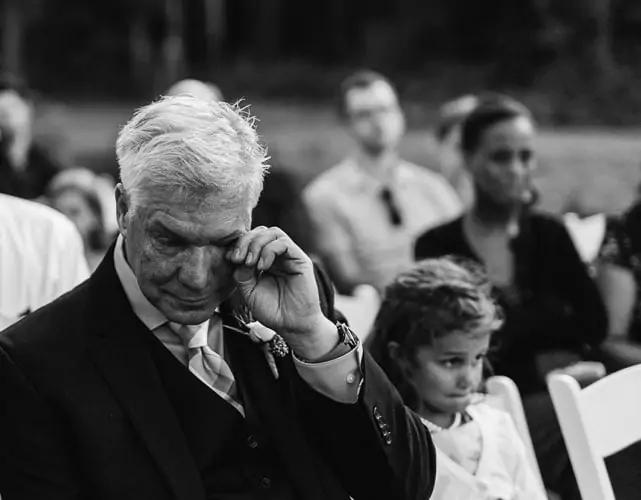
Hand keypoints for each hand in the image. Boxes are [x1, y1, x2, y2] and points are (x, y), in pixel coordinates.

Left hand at [227, 226, 336, 356]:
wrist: (291, 325)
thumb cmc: (272, 310)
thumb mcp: (249, 290)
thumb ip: (242, 272)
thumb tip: (237, 257)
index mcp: (265, 260)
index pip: (252, 239)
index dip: (239, 244)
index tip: (230, 259)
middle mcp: (278, 255)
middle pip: (261, 231)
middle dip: (245, 241)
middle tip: (237, 258)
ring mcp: (290, 256)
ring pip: (273, 233)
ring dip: (256, 244)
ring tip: (250, 263)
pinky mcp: (300, 260)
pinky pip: (284, 243)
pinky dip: (269, 251)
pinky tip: (262, 266)